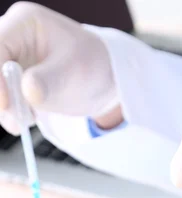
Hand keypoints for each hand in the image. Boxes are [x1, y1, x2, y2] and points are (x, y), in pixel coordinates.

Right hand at [0, 2, 119, 133]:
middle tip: (14, 117)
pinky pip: (3, 99)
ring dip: (5, 108)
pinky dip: (11, 113)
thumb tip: (28, 91)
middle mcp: (12, 39)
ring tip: (27, 120)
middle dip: (0, 93)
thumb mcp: (75, 71)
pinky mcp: (13, 82)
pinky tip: (29, 118)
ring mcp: (10, 61)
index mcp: (25, 23)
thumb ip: (50, 80)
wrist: (103, 80)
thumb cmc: (92, 65)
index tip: (5, 103)